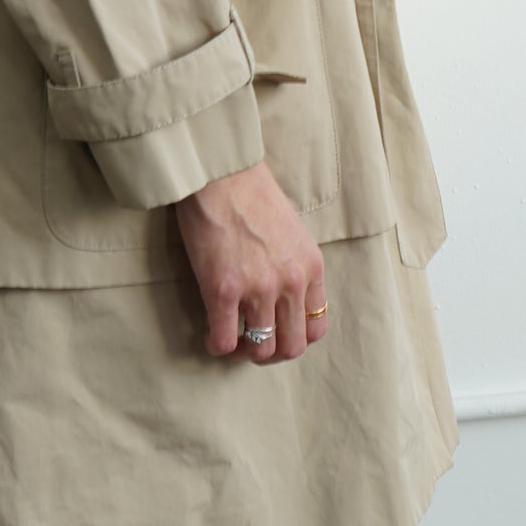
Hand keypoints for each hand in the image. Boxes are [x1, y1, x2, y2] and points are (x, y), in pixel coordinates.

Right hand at [174, 161, 328, 363]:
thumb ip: (293, 265)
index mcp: (311, 268)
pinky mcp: (223, 290)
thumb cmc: (251, 193)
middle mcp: (291, 282)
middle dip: (271, 352)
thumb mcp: (293, 231)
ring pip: (260, 349)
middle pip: (292, 347)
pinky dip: (216, 345)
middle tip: (251, 343)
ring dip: (244, 352)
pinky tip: (209, 333)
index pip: (316, 327)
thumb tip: (281, 294)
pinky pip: (223, 341)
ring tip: (230, 339)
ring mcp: (258, 288)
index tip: (277, 331)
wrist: (221, 172)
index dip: (295, 337)